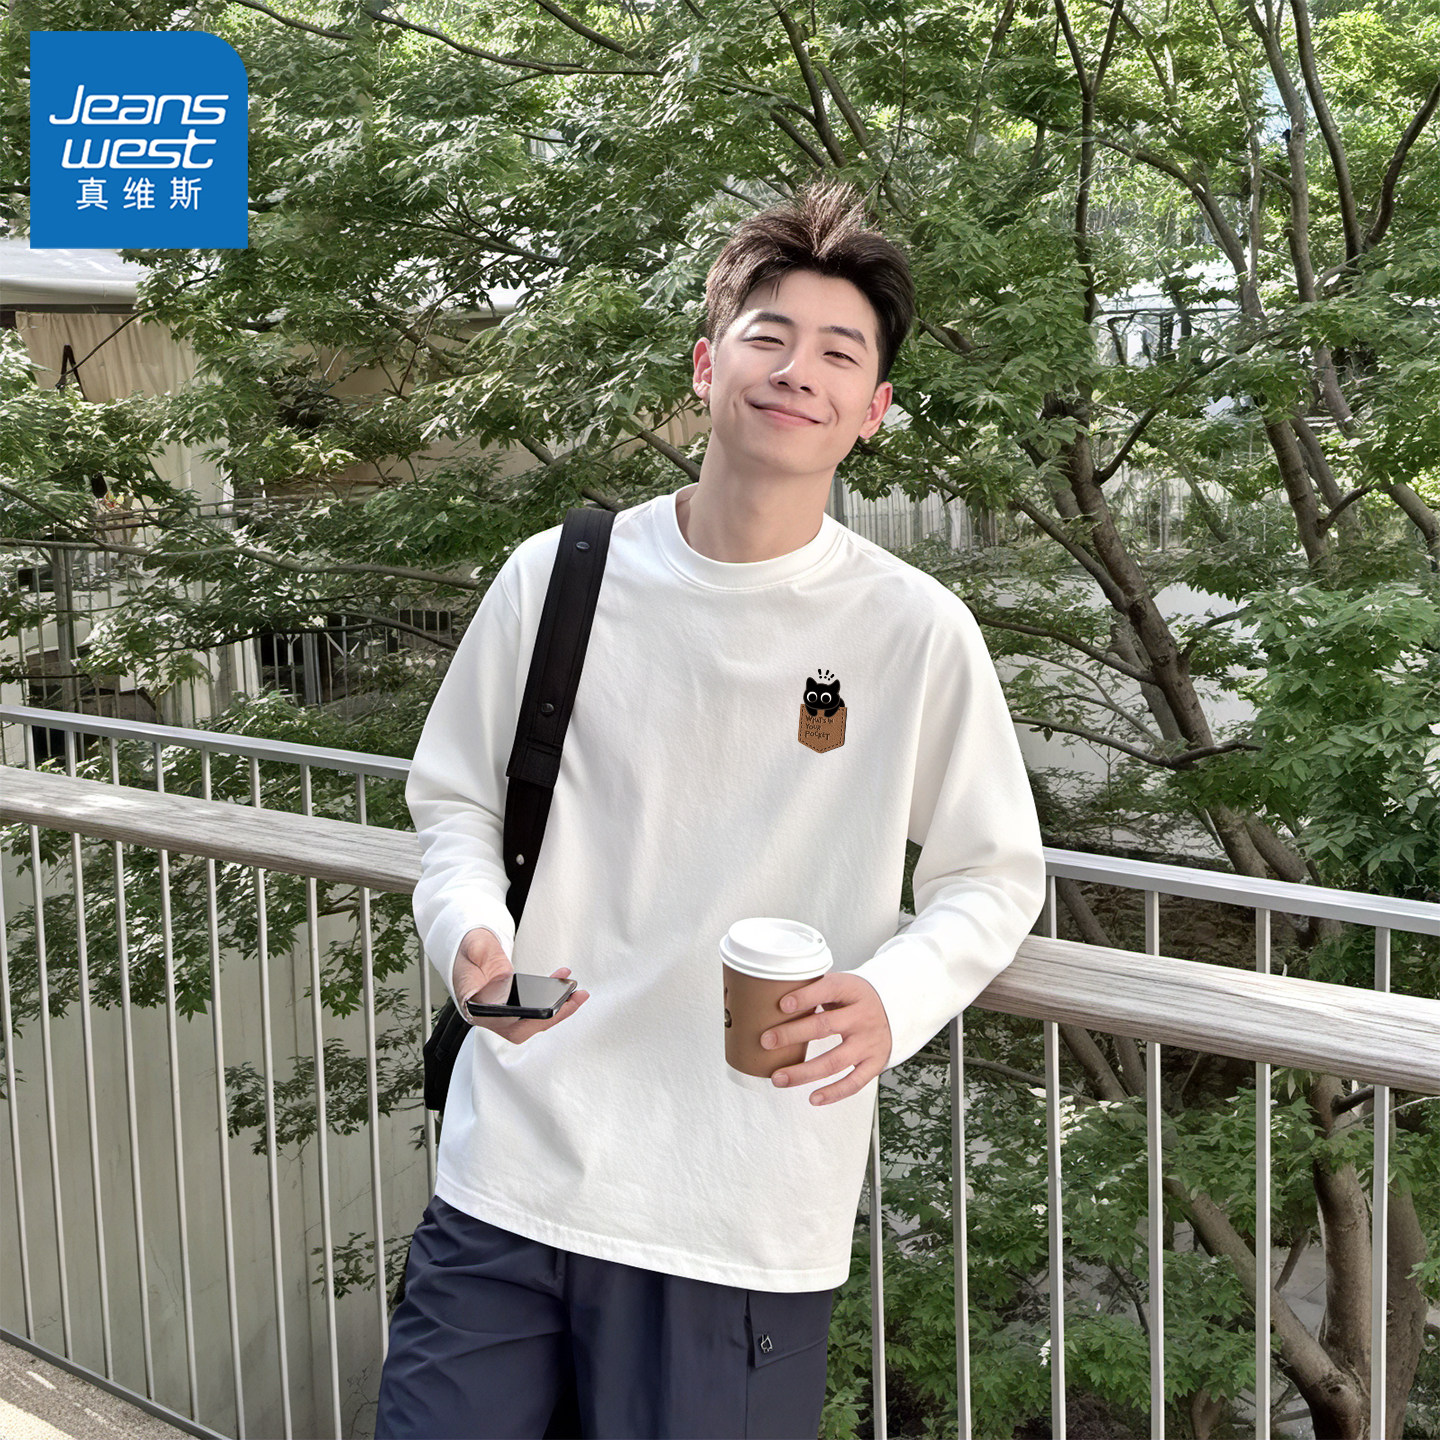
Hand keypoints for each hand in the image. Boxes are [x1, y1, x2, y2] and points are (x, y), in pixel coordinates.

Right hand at [452, 926, 589, 1044]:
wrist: (467, 952)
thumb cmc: (468, 951)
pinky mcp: (515, 1006)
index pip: (497, 1019)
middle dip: (550, 1017)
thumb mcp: (473, 945)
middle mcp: (488, 1014)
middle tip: (572, 1001)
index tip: (540, 1009)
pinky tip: (564, 982)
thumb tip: (494, 965)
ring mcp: (503, 1013)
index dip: (519, 1018)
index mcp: (472, 1003)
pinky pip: (536, 1009)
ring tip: (577, 993)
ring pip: (532, 1020)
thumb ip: (481, 953)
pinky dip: (553, 998)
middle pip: (521, 1026)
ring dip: (558, 1009)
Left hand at [761, 972, 892, 1104]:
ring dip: (804, 1072)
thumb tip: (769, 990)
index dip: (805, 997)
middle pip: (825, 1026)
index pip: (828, 990)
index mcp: (852, 990)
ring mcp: (870, 1042)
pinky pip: (854, 1083)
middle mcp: (863, 1017)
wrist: (895, 1011)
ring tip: (778, 1078)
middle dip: (793, 1035)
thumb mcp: (840, 984)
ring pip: (835, 1061)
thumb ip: (814, 987)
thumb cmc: (854, 998)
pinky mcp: (875, 1063)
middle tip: (766, 1041)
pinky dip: (834, 1093)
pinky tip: (812, 1098)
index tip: (781, 1005)